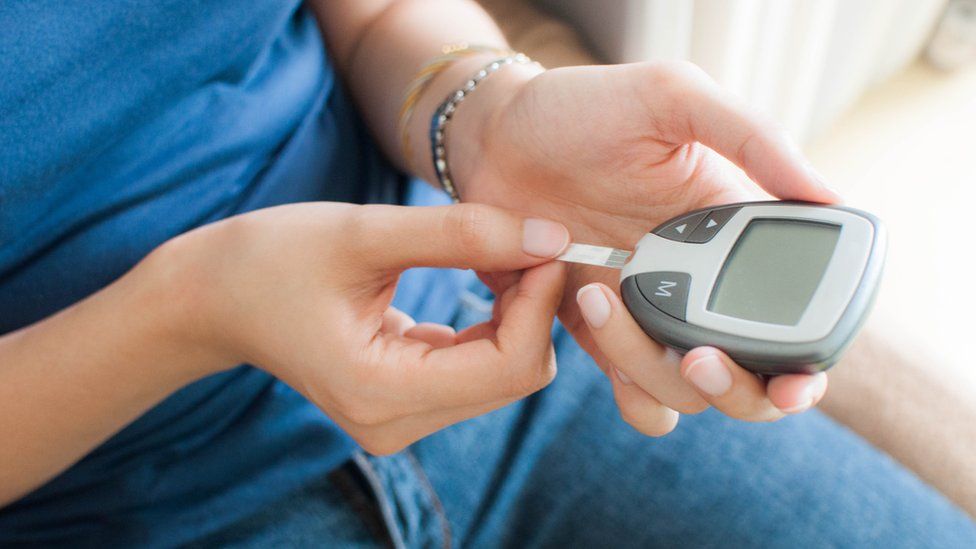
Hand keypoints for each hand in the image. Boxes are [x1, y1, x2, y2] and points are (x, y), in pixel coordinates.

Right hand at [160, 202, 569, 453]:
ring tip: (492, 250)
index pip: (509, 367)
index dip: (541, 303)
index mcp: (381, 392)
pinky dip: (493, 320)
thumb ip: (461, 235)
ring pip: (505, 372)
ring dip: (516, 310)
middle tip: (519, 239)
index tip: (544, 240)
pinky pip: (479, 366)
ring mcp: (400, 419)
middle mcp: (396, 423)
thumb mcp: (364, 233)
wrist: (213, 296)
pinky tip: (478, 273)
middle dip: (532, 305)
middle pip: (515, 375)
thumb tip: (552, 236)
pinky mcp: (405, 401)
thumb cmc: (270, 258)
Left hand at [453, 61, 834, 433]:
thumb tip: (828, 195)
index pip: (791, 315)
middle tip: (700, 357)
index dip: (805, 363)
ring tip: (601, 297)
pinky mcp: (595, 329)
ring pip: (681, 391)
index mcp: (731, 234)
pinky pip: (627, 388)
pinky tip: (593, 329)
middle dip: (734, 387)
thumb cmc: (583, 108)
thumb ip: (751, 136)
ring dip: (657, 374)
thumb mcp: (670, 98)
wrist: (495, 136)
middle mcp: (698, 284)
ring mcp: (647, 312)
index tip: (794, 377)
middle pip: (745, 378)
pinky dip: (623, 385)